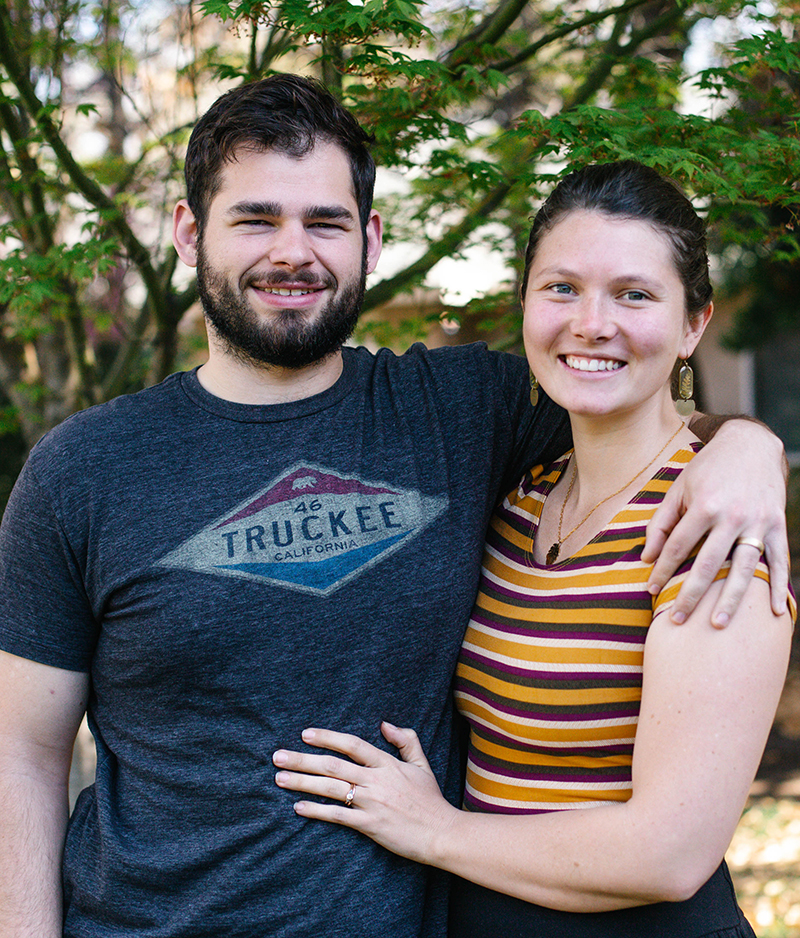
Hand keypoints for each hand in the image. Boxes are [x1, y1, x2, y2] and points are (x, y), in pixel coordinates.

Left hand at [273, 722, 456, 863]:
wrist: (441, 833)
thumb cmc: (430, 800)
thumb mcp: (421, 764)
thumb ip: (406, 741)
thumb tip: (385, 724)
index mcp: (387, 763)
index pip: (352, 745)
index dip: (327, 738)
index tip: (305, 734)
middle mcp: (376, 780)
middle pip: (333, 765)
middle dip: (302, 760)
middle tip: (278, 756)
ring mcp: (372, 803)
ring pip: (330, 789)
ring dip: (302, 782)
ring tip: (280, 779)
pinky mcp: (370, 825)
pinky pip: (338, 816)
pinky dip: (317, 811)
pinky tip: (299, 807)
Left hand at [642, 419, 787, 626]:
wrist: (750, 445)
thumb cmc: (707, 469)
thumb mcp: (678, 489)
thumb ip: (661, 523)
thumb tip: (646, 557)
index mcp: (704, 505)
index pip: (678, 546)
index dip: (663, 570)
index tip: (651, 590)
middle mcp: (732, 515)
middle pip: (708, 564)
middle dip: (691, 595)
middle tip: (677, 620)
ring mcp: (758, 521)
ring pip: (744, 568)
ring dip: (731, 599)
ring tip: (716, 625)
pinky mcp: (777, 524)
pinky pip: (779, 560)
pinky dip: (778, 586)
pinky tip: (775, 613)